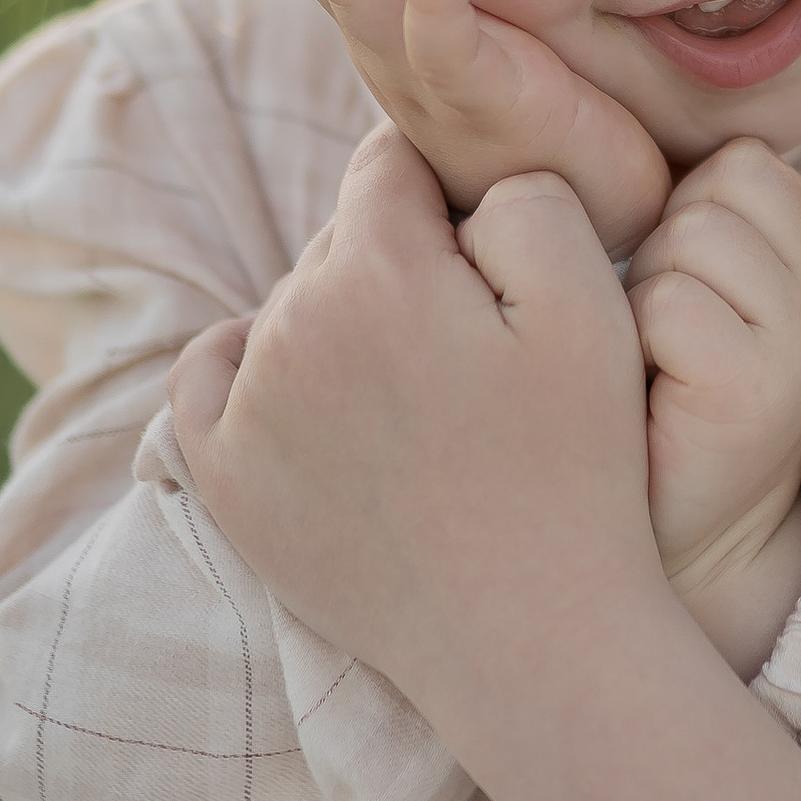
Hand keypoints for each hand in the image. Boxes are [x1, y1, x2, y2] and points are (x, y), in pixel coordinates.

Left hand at [169, 122, 657, 700]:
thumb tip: (461, 183)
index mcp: (376, 268)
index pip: (392, 161)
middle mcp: (289, 325)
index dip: (451, 193)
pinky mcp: (223, 480)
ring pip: (291, 304)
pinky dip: (248, 364)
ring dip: (346, 320)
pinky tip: (307, 388)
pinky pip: (208, 374)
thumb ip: (524, 195)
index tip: (491, 254)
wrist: (531, 638)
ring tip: (424, 397)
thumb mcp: (591, 302)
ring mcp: (245, 407)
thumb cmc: (576, 470)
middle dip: (402, 259)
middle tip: (474, 342)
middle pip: (342, 235)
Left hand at [625, 140, 800, 582]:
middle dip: (657, 252)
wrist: (672, 545)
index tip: (671, 295)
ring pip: (689, 237)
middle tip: (656, 341)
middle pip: (712, 192)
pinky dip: (632, 344)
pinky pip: (668, 305)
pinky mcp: (761, 391)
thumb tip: (589, 103)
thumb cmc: (650, 397)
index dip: (677, 215)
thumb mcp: (690, 283)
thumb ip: (689, 208)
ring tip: (649, 366)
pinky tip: (646, 399)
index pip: (741, 160)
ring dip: (641, 296)